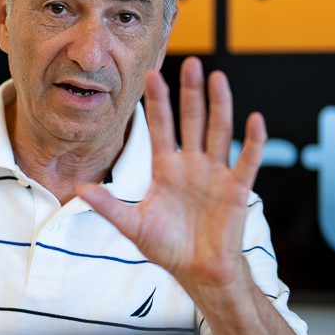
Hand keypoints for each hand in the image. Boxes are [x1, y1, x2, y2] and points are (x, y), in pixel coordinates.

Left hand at [78, 56, 266, 291]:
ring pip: (219, 131)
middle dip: (190, 92)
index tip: (151, 74)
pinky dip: (253, 141)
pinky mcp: (236, 189)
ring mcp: (215, 174)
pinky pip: (247, 161)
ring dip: (220, 105)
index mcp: (166, 169)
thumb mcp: (133, 226)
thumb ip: (109, 207)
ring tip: (218, 78)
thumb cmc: (168, 248)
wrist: (198, 272)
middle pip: (192, 120)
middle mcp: (191, 165)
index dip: (157, 102)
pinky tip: (254, 120)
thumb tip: (80, 190)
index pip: (160, 127)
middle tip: (191, 63)